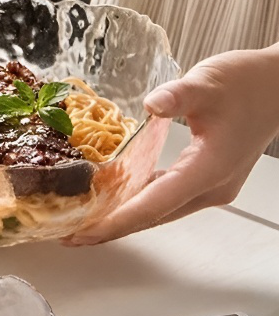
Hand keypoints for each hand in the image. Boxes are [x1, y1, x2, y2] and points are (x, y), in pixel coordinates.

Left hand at [67, 45, 278, 244]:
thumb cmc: (247, 82)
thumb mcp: (208, 81)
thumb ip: (178, 94)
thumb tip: (151, 104)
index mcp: (208, 170)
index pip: (153, 205)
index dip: (115, 222)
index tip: (82, 232)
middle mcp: (209, 188)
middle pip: (151, 217)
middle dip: (109, 228)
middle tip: (68, 235)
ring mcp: (209, 188)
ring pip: (157, 211)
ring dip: (120, 218)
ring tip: (81, 223)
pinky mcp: (205, 181)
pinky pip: (164, 199)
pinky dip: (136, 203)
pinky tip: (111, 200)